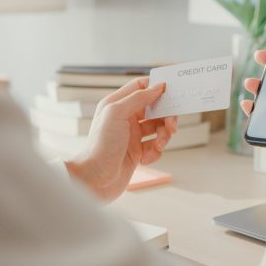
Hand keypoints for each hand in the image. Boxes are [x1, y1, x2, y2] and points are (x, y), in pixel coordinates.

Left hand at [64, 77, 177, 201]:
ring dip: (163, 137)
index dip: (156, 87)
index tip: (171, 93)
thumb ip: (138, 97)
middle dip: (167, 116)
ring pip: (158, 128)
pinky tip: (145, 159)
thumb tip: (157, 86)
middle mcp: (125, 117)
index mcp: (118, 104)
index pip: (141, 87)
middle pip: (155, 108)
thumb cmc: (100, 146)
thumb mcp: (117, 113)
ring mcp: (132, 135)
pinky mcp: (137, 152)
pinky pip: (155, 146)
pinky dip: (155, 152)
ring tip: (157, 146)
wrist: (94, 179)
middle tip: (171, 126)